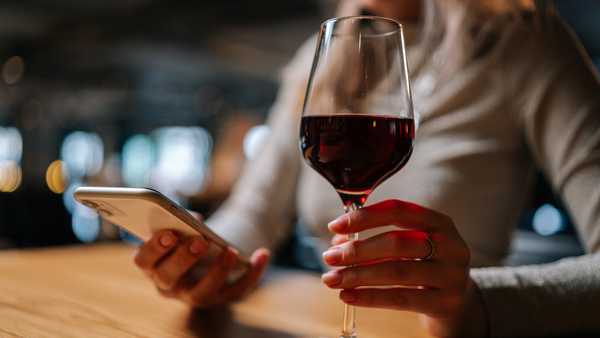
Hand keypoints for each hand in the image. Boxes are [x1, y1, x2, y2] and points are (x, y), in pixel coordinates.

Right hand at [134, 229, 269, 307]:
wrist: (213, 254)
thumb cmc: (190, 236)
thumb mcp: (183, 227)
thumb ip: (182, 220)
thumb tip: (195, 220)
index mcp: (154, 265)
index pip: (144, 262)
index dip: (154, 248)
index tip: (170, 233)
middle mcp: (170, 286)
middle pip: (169, 278)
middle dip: (183, 259)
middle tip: (199, 241)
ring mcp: (196, 296)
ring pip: (203, 292)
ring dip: (217, 271)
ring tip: (230, 250)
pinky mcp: (223, 298)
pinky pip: (238, 289)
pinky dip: (253, 272)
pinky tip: (262, 253)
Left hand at [321, 199, 486, 337]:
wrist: (457, 302)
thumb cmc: (424, 266)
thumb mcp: (409, 246)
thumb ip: (376, 239)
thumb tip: (337, 241)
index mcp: (439, 222)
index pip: (399, 211)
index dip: (365, 216)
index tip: (335, 225)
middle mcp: (451, 246)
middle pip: (398, 243)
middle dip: (358, 249)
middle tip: (330, 257)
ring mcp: (452, 276)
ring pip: (398, 272)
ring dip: (359, 275)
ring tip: (332, 279)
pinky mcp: (446, 303)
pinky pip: (401, 299)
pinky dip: (370, 297)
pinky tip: (349, 296)